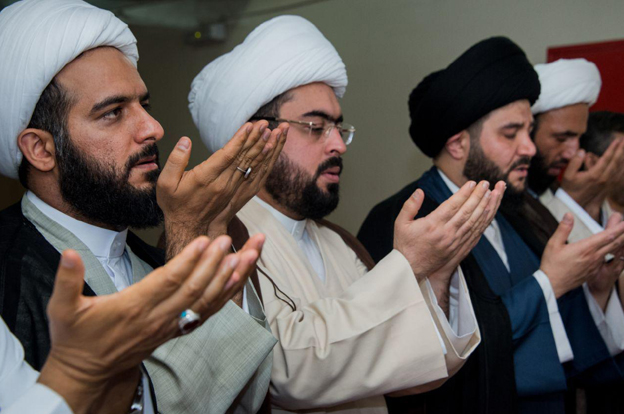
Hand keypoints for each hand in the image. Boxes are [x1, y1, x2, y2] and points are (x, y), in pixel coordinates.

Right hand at [38, 234, 263, 413]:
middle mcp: (158, 317)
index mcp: (133, 307)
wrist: (88, 370)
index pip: (166, 282)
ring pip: (207, 299)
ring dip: (231, 276)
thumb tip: (68, 254)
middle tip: (230, 239)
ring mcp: (170, 325)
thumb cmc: (77, 337)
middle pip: (194, 288)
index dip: (187, 262)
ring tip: (249, 254)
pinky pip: (207, 310)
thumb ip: (67, 280)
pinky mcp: (176, 329)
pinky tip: (240, 276)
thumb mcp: (62, 309)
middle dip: (215, 263)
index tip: (203, 241)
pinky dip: (227, 293)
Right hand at [157, 121, 287, 258]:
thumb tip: (185, 141)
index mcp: (206, 178)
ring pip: (248, 165)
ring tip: (270, 133)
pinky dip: (258, 160)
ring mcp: (230, 188)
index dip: (239, 139)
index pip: (227, 155)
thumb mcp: (166, 182)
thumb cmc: (174, 204)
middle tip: (264, 124)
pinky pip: (249, 172)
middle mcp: (222, 183)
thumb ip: (175, 160)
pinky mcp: (233, 191)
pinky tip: (266, 150)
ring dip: (260, 148)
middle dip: (254, 139)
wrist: (187, 227)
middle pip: (242, 158)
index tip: (249, 125)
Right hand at [393, 180, 502, 282]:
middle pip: (467, 212)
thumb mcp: (401, 223)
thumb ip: (410, 206)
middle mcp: (447, 234)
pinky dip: (484, 222)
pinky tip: (489, 212)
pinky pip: (475, 233)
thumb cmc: (405, 245)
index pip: (452, 206)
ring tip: (493, 194)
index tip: (472, 183)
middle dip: (478, 196)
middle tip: (486, 184)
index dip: (463, 194)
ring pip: (474, 222)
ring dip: (485, 207)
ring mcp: (455, 242)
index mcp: (432, 226)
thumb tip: (419, 191)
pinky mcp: (460, 248)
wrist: (411, 269)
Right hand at [541, 213, 623, 297]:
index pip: (607, 235)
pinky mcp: (593, 272)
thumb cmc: (552, 264)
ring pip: (612, 252)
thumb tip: (569, 214)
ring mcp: (595, 265)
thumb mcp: (553, 244)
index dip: (619, 228)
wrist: (552, 285)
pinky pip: (606, 260)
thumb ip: (563, 228)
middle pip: (614, 244)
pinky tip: (612, 251)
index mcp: (585, 248)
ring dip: (620, 243)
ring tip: (623, 237)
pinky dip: (613, 253)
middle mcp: (594, 257)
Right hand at [561, 137, 623, 207]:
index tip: (617, 140)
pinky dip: (623, 169)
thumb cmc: (569, 188)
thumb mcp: (567, 175)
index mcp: (594, 175)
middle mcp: (603, 179)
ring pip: (619, 169)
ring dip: (623, 158)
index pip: (606, 159)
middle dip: (621, 150)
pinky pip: (619, 176)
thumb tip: (582, 151)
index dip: (612, 149)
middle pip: (615, 162)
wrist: (574, 203)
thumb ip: (574, 162)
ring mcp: (607, 184)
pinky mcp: (608, 187)